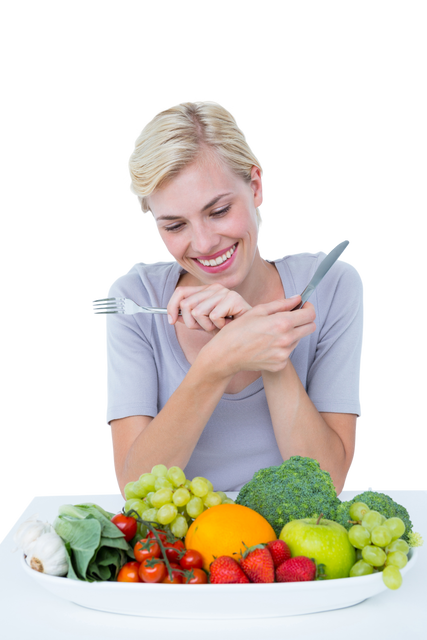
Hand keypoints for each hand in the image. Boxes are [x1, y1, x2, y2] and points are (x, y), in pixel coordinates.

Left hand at [167, 283, 251, 333]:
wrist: (249, 336)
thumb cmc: (227, 329)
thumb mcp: (204, 324)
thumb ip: (189, 319)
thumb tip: (172, 316)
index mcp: (206, 291)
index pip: (180, 292)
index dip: (171, 306)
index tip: (171, 321)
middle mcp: (215, 288)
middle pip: (186, 305)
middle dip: (193, 323)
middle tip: (208, 327)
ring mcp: (225, 292)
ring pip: (198, 312)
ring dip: (207, 326)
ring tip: (220, 326)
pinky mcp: (234, 299)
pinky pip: (213, 316)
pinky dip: (219, 326)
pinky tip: (228, 325)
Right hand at [201, 295, 315, 375]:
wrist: (226, 355)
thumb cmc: (238, 330)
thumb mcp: (258, 311)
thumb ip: (281, 304)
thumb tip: (298, 298)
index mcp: (282, 323)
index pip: (310, 315)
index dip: (308, 308)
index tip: (303, 306)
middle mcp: (286, 340)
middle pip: (310, 328)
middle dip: (304, 320)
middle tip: (291, 317)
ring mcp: (284, 354)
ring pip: (298, 339)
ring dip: (291, 333)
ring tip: (271, 333)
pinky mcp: (279, 364)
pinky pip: (288, 352)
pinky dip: (282, 347)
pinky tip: (267, 345)